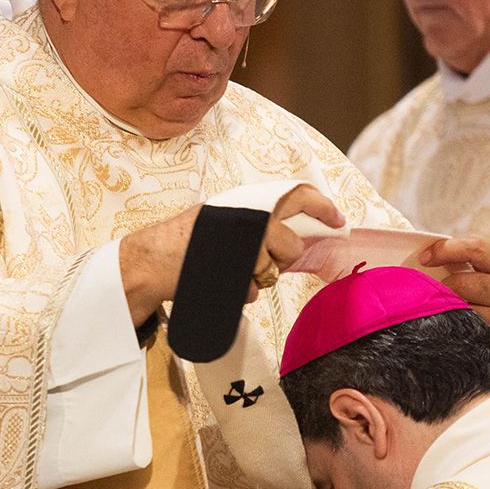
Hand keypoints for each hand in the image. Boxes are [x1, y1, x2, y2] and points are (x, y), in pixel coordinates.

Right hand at [120, 185, 346, 323]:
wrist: (149, 259)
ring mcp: (239, 246)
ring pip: (271, 270)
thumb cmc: (186, 242)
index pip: (295, 195)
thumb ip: (254, 224)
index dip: (323, 207)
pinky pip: (253, 290)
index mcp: (245, 203)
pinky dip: (241, 293)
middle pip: (289, 245)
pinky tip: (220, 284)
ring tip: (230, 271)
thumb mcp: (222, 219)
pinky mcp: (232, 272)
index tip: (340, 221)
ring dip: (256, 278)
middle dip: (280, 259)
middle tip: (258, 262)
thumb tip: (293, 238)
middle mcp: (246, 220)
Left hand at [419, 237, 489, 380]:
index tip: (425, 257)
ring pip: (462, 309)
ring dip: (449, 309)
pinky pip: (468, 333)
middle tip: (438, 291)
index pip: (475, 249)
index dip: (445, 250)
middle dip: (445, 286)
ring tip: (448, 309)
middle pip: (462, 283)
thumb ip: (484, 263)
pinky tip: (457, 328)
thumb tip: (439, 255)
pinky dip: (457, 328)